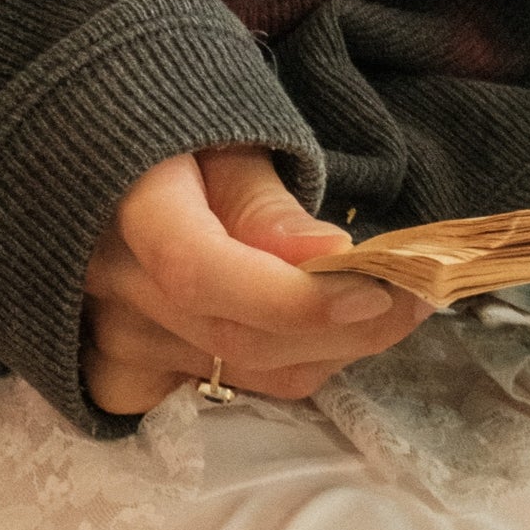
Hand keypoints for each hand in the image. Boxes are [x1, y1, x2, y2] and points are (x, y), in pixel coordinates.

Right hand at [81, 146, 426, 415]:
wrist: (118, 153)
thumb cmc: (184, 133)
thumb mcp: (228, 138)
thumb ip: (267, 203)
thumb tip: (328, 261)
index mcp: (128, 205)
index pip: (201, 273)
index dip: (292, 297)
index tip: (376, 288)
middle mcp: (109, 282)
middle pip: (235, 338)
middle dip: (345, 326)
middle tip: (420, 292)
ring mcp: (112, 336)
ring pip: (242, 375)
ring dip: (327, 349)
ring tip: (376, 304)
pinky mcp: (126, 372)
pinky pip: (219, 396)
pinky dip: (279, 371)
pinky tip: (309, 333)